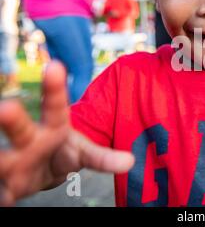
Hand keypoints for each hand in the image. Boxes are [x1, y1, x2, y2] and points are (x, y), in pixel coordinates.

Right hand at [0, 62, 133, 205]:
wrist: (39, 172)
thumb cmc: (63, 153)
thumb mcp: (85, 153)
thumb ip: (104, 158)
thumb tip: (130, 162)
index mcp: (53, 127)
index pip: (56, 106)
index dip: (56, 88)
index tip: (57, 66)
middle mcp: (28, 140)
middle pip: (20, 128)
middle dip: (12, 118)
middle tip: (8, 108)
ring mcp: (13, 161)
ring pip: (2, 157)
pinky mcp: (5, 185)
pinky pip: (1, 191)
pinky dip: (2, 194)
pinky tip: (5, 198)